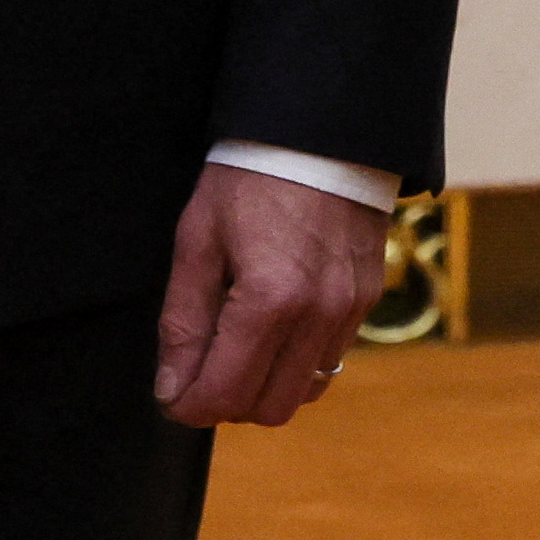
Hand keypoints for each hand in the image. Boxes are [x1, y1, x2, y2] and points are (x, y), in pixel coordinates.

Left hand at [151, 162, 389, 427]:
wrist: (323, 129)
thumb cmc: (250, 176)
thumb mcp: (199, 239)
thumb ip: (183, 322)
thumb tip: (172, 390)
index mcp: (269, 300)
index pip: (223, 395)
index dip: (187, 406)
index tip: (171, 393)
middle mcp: (317, 315)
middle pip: (267, 410)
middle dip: (228, 402)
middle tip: (204, 368)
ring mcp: (349, 310)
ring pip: (304, 393)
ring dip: (267, 385)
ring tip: (241, 345)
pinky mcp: (367, 299)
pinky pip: (331, 360)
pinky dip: (299, 362)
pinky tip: (278, 325)